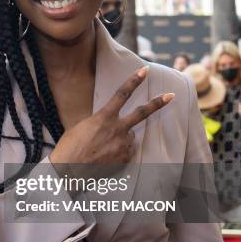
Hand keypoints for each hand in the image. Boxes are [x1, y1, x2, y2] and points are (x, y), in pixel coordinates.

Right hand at [49, 66, 173, 165]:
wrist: (69, 171)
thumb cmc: (69, 148)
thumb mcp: (81, 127)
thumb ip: (99, 121)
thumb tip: (107, 124)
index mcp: (104, 117)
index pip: (122, 94)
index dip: (134, 80)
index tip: (145, 70)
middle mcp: (117, 129)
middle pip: (142, 113)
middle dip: (157, 103)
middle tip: (171, 96)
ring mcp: (122, 145)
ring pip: (129, 136)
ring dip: (121, 138)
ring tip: (103, 147)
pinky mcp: (124, 159)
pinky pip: (126, 151)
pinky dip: (119, 152)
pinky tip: (105, 157)